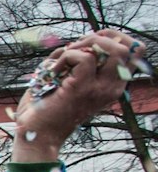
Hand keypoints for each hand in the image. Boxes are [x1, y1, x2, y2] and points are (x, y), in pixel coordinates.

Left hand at [13, 30, 148, 162]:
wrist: (37, 135)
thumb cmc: (48, 107)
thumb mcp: (71, 81)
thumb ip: (81, 62)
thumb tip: (78, 42)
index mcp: (113, 85)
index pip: (134, 52)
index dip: (114, 37)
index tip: (89, 41)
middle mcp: (112, 87)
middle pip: (128, 47)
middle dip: (99, 36)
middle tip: (75, 47)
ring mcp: (99, 88)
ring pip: (112, 49)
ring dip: (83, 44)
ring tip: (64, 57)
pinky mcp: (81, 88)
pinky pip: (83, 57)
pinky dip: (65, 56)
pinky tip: (53, 71)